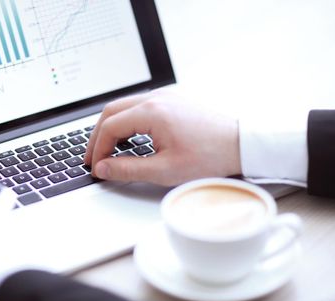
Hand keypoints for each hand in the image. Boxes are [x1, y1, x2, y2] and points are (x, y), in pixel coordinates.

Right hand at [85, 89, 241, 185]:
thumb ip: (128, 169)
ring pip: (124, 107)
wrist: (241, 144)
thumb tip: (103, 169)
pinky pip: (139, 106)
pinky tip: (128, 139)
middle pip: (112, 111)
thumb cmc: (209, 156)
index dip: (98, 148)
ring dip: (111, 127)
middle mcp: (156, 98)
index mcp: (152, 112)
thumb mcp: (165, 170)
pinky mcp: (172, 101)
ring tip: (107, 150)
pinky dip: (127, 122)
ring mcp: (165, 97)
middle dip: (98, 135)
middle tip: (93, 157)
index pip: (110, 126)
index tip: (96, 167)